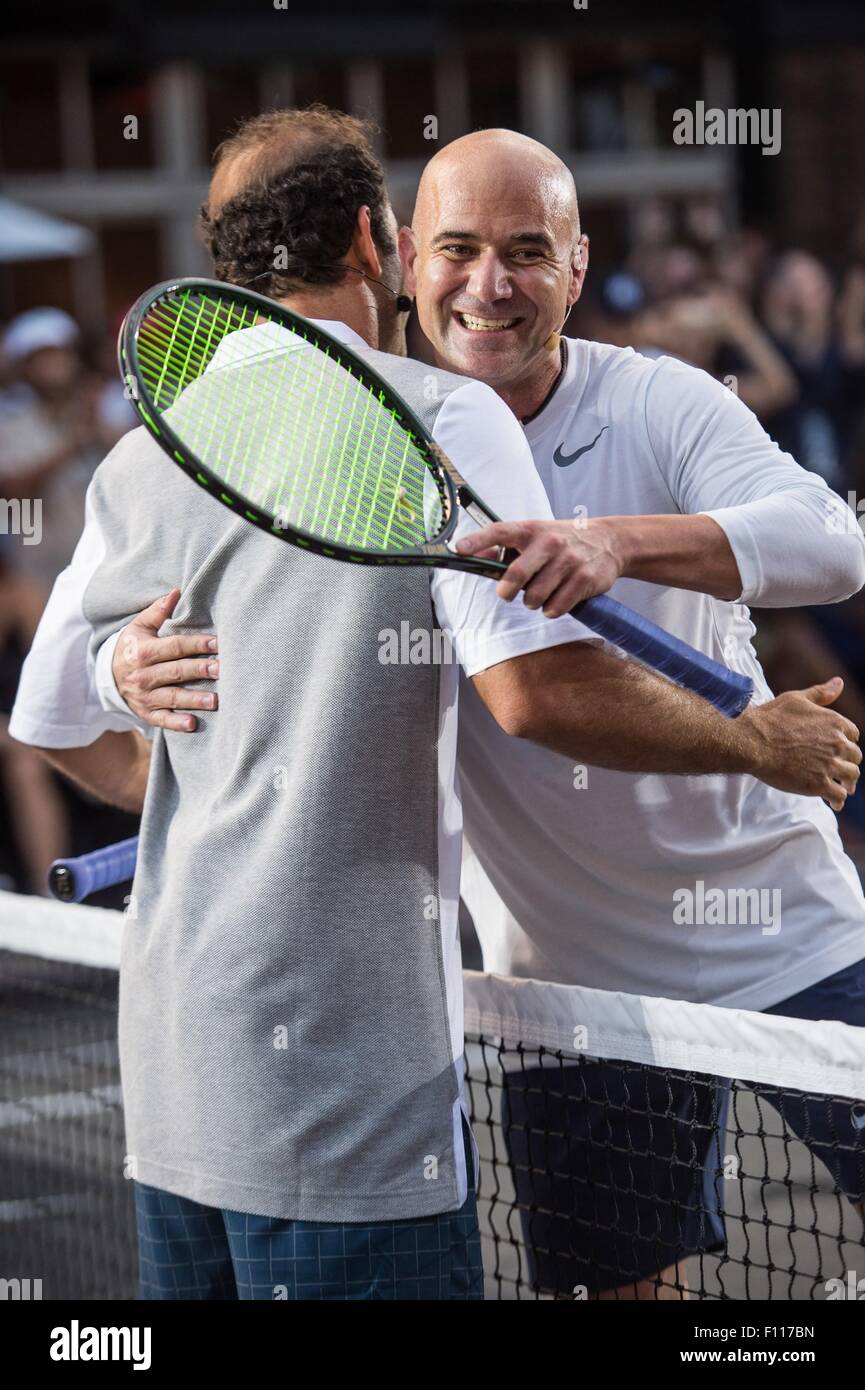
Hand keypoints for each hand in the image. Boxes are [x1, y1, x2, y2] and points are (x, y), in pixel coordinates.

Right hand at [112, 588, 218, 731]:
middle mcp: (143, 675)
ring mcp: (144, 696)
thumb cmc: (131, 647)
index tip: (218, 643)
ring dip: (193, 699)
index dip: (196, 644)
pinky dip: (176, 723)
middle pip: (176, 671)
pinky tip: (192, 724)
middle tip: (222, 669)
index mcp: (143, 651)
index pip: (174, 647)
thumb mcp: (139, 627)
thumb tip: (176, 592)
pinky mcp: (146, 713)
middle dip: (199, 670)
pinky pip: (161, 720)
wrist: (107, 676)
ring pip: (172, 697)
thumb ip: (157, 611)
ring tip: (215, 700)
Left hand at [455, 518, 626, 615]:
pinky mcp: (585, 579)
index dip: (477, 541)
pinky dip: (552, 610)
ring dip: (533, 603)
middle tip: (510, 593)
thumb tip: (472, 554)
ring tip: (541, 593)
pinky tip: (558, 598)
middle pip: (516, 575)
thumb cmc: (563, 540)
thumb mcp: (535, 535)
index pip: (499, 531)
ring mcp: (569, 561)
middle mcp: (550, 543)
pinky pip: (556, 608)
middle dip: (507, 592)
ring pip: (535, 598)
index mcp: (531, 530)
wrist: (609, 541)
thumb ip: (504, 546)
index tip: (458, 549)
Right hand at [739, 677, 860, 810]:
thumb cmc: (770, 718)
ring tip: (841, 789)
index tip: (839, 750)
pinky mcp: (818, 784)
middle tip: (841, 772)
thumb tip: (839, 683)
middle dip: (848, 763)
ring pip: (851, 776)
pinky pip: (839, 795)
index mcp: (834, 722)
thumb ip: (821, 693)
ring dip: (847, 782)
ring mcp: (829, 765)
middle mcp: (837, 743)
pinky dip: (839, 800)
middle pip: (855, 757)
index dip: (846, 743)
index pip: (853, 735)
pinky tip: (834, 803)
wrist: (753, 741)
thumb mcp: (796, 699)